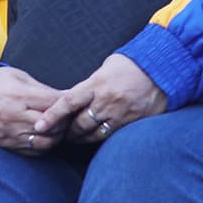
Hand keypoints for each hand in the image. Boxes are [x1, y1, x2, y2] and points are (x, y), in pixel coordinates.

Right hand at [0, 66, 63, 155]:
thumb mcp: (18, 77)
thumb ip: (42, 89)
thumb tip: (65, 97)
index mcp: (19, 96)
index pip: (54, 104)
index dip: (67, 104)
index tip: (72, 102)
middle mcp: (15, 117)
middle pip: (54, 126)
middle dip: (65, 121)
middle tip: (68, 116)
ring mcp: (10, 134)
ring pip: (45, 142)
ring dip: (56, 136)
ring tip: (58, 127)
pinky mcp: (6, 145)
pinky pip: (32, 151)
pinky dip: (43, 146)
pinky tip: (44, 136)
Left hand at [33, 54, 165, 143]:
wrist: (162, 68)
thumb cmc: (130, 64)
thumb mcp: (105, 68)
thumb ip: (90, 84)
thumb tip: (76, 97)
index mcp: (96, 83)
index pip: (68, 102)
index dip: (52, 116)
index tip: (40, 125)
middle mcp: (106, 100)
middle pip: (79, 124)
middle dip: (68, 131)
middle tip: (61, 133)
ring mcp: (121, 113)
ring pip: (95, 134)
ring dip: (83, 138)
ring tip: (76, 138)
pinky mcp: (133, 122)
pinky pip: (112, 135)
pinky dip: (102, 138)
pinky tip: (97, 137)